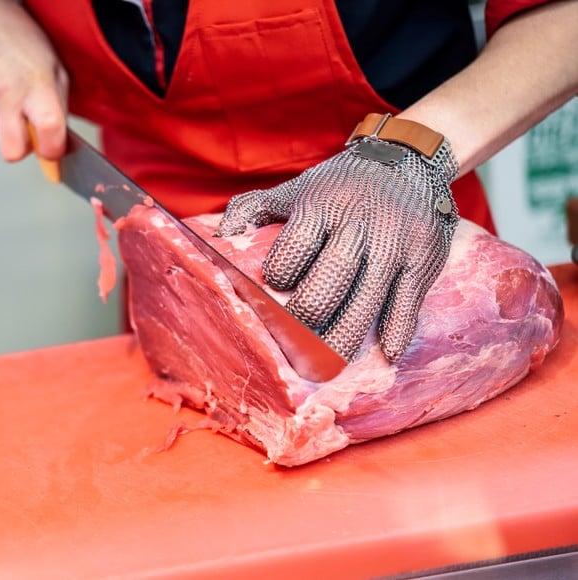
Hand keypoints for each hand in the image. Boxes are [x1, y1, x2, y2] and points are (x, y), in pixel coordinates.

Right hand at [0, 1, 68, 160]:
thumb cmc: (23, 43)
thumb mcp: (55, 69)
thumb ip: (58, 109)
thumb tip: (57, 146)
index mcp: (35, 84)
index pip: (48, 133)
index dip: (53, 149)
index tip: (53, 146)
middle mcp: (5, 91)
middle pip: (12, 153)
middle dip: (23, 149)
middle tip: (30, 131)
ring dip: (7, 124)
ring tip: (11, 94)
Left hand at [216, 137, 458, 361]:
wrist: (406, 161)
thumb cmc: (338, 185)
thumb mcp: (295, 188)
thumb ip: (253, 208)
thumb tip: (217, 238)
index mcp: (321, 205)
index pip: (296, 246)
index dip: (281, 273)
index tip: (275, 289)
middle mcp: (359, 224)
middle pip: (331, 278)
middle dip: (309, 313)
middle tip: (294, 340)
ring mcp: (395, 244)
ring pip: (368, 300)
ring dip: (344, 337)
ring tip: (326, 364)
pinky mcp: (424, 260)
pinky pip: (409, 302)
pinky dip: (397, 330)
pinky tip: (385, 353)